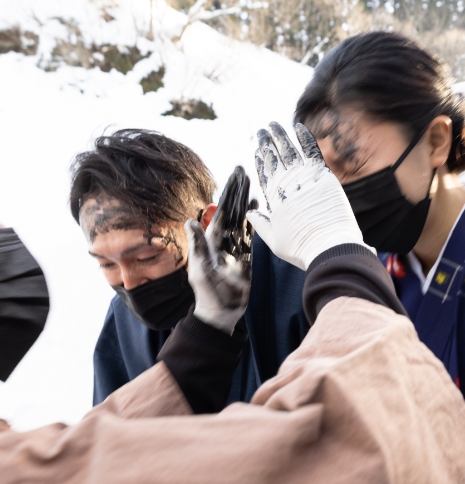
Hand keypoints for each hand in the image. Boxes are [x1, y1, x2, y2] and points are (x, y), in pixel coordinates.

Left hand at [187, 166, 252, 333]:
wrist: (220, 312)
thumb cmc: (208, 293)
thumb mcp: (200, 270)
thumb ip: (198, 246)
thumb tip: (189, 221)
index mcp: (210, 241)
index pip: (221, 212)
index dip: (228, 194)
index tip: (234, 177)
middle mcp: (222, 241)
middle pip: (231, 211)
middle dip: (237, 192)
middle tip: (243, 172)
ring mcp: (234, 248)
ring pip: (241, 220)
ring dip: (245, 204)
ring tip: (251, 186)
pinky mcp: (244, 257)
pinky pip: (249, 235)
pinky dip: (253, 222)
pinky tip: (257, 209)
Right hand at [246, 122, 372, 270]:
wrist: (330, 247)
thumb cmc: (302, 248)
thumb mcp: (274, 241)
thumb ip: (261, 224)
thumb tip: (250, 213)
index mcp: (273, 199)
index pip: (264, 173)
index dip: (260, 161)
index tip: (257, 151)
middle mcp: (286, 184)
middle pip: (273, 157)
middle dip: (266, 143)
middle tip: (261, 131)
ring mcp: (304, 177)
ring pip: (289, 149)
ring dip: (280, 135)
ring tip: (273, 124)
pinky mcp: (323, 175)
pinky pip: (312, 150)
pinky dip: (304, 137)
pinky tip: (298, 126)